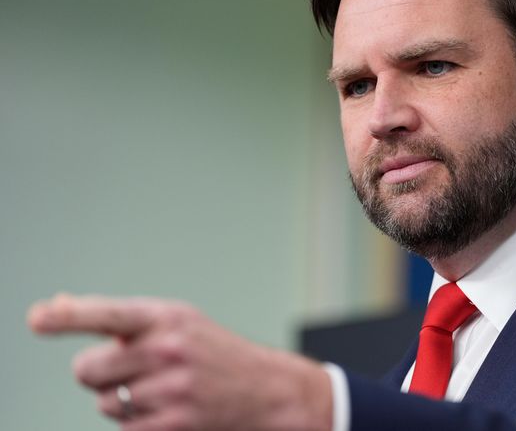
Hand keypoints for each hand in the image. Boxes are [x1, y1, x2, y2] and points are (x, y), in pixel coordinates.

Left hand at [28, 294, 331, 430]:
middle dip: (98, 373)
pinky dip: (136, 423)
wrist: (266, 389)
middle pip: (87, 369)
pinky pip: (123, 428)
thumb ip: (118, 318)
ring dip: (121, 401)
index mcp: (167, 317)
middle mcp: (169, 350)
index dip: (68, 317)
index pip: (108, 314)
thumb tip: (52, 309)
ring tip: (161, 391)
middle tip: (128, 370)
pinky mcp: (172, 425)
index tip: (38, 318)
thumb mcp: (175, 322)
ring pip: (103, 403)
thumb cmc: (211, 351)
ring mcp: (171, 390)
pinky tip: (167, 410)